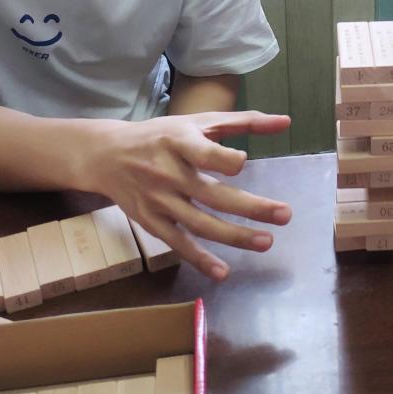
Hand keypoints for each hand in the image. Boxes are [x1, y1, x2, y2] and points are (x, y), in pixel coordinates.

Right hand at [86, 110, 291, 280]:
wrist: (106, 155)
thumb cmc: (162, 135)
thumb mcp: (198, 121)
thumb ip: (243, 121)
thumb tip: (286, 122)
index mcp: (178, 142)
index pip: (204, 154)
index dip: (226, 160)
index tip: (243, 163)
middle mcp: (167, 172)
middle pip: (212, 194)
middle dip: (250, 206)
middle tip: (285, 214)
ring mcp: (159, 200)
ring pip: (199, 223)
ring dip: (234, 236)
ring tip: (266, 242)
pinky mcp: (151, 222)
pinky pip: (178, 244)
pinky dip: (200, 259)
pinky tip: (223, 272)